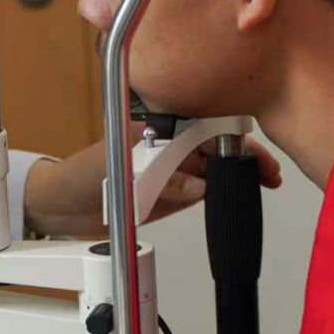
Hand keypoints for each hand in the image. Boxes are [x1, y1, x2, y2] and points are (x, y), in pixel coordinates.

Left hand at [24, 124, 280, 236]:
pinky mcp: (173, 191)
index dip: (231, 139)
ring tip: (268, 181)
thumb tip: (199, 186)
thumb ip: (161, 180)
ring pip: (217, 167)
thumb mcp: (120, 174)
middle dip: (246, 156)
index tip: (251, 151)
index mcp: (158, 129)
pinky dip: (226, 190)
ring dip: (242, 173)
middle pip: (218, 147)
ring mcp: (173, 168)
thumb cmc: (81, 176)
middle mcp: (169, 146)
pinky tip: (246, 191)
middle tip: (270, 172)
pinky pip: (206, 188)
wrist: (63, 205)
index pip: (203, 128)